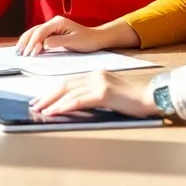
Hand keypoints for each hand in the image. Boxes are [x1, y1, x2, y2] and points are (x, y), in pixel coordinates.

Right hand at [15, 16, 106, 55]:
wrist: (95, 39)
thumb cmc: (86, 40)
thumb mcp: (73, 42)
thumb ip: (57, 42)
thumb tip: (42, 44)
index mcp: (58, 22)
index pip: (41, 31)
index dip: (34, 42)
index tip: (30, 53)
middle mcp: (53, 22)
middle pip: (34, 30)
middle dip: (26, 41)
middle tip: (20, 53)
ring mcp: (52, 27)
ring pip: (34, 32)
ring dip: (26, 41)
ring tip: (19, 51)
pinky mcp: (52, 32)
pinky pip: (38, 36)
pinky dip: (31, 42)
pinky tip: (26, 48)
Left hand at [31, 70, 157, 117]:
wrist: (150, 97)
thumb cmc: (132, 99)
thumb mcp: (109, 92)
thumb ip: (93, 93)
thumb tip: (73, 103)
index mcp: (95, 73)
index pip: (68, 81)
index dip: (52, 91)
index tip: (41, 99)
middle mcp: (94, 75)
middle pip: (64, 85)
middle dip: (47, 96)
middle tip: (34, 105)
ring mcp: (99, 82)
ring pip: (68, 92)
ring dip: (52, 102)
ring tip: (40, 110)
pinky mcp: (103, 93)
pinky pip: (78, 100)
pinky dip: (64, 107)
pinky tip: (55, 112)